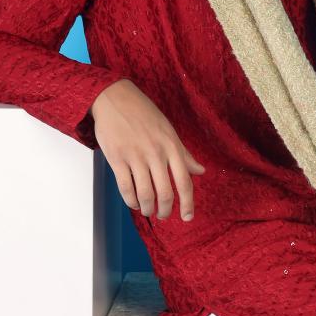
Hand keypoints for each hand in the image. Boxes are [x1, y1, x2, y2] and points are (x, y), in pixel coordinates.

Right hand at [89, 78, 205, 220]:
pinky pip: (125, 188)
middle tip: (163, 215)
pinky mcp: (117, 158)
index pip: (184, 181)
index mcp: (172, 146)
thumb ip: (184, 153)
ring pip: (145, 194)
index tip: (187, 217)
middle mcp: (156, 153)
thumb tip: (201, 171)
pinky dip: (131, 201)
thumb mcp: (168, 130)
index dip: (188, 204)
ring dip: (148, 209)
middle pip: (165, 193)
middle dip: (165, 210)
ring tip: (148, 211)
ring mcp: (136, 156)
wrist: (113, 97)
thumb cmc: (143, 113)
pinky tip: (134, 203)